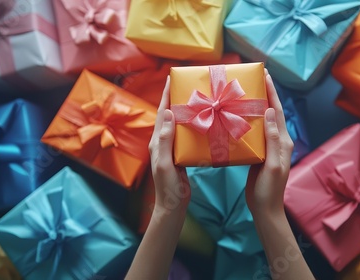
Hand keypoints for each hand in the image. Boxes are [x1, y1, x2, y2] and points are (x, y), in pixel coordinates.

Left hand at [148, 76, 190, 215]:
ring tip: (196, 98)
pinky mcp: (181, 154)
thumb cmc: (168, 187)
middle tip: (187, 84)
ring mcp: (172, 148)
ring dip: (185, 110)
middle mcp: (163, 142)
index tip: (171, 79)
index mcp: (157, 141)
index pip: (162, 113)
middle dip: (175, 98)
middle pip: (170, 115)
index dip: (165, 96)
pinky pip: (186, 135)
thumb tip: (169, 114)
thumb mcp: (165, 163)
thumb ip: (165, 140)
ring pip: (178, 123)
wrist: (173, 205)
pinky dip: (192, 124)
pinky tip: (202, 121)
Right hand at [245, 72, 293, 217]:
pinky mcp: (260, 153)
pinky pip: (256, 132)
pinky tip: (239, 116)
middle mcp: (278, 141)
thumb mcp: (271, 165)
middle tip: (257, 78)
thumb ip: (272, 140)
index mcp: (283, 142)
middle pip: (272, 112)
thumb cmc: (269, 189)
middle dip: (266, 94)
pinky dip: (249, 120)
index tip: (266, 76)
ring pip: (263, 120)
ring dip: (257, 105)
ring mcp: (269, 147)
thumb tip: (269, 112)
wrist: (265, 208)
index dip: (272, 93)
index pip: (277, 112)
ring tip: (246, 92)